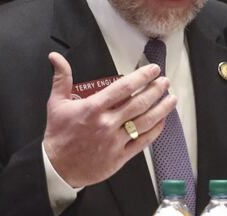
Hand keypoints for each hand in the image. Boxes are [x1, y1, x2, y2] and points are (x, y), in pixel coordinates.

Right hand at [42, 51, 175, 187]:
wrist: (56, 168)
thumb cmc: (58, 136)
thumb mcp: (56, 103)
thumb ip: (61, 78)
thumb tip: (55, 57)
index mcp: (93, 108)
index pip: (123, 88)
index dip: (141, 77)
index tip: (152, 70)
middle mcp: (107, 123)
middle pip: (139, 103)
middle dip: (155, 90)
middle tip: (165, 82)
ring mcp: (115, 141)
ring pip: (145, 122)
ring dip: (161, 109)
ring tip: (171, 99)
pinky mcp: (120, 157)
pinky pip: (142, 142)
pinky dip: (155, 130)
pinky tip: (162, 121)